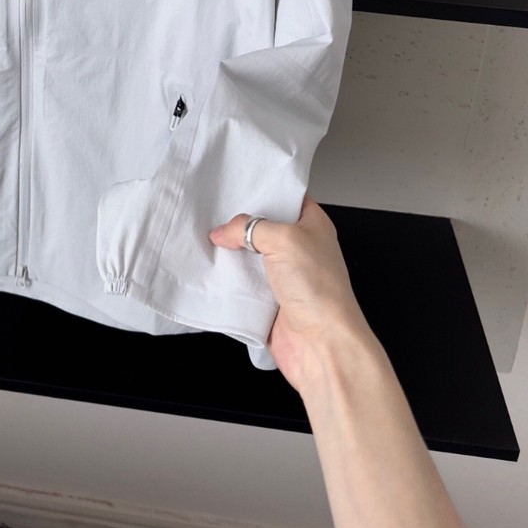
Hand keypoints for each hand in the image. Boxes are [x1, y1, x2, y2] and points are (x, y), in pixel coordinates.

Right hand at [209, 192, 373, 391]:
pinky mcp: (268, 301)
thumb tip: (224, 232)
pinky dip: (228, 280)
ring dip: (230, 252)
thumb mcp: (284, 239)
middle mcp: (299, 249)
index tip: (237, 181)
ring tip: (205, 238)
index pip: (287, 197)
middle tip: (212, 209)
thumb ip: (250, 227)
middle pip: (262, 227)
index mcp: (312, 225)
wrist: (322, 345)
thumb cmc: (319, 289)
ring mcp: (283, 276)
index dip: (264, 188)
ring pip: (248, 256)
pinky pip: (242, 284)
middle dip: (238, 222)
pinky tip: (210, 270)